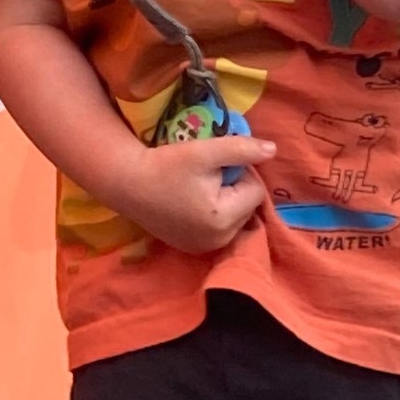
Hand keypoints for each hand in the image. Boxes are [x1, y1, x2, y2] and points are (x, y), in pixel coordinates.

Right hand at [90, 132, 273, 253]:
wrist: (127, 183)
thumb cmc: (166, 165)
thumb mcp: (205, 151)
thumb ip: (242, 149)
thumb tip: (273, 150)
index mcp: (223, 220)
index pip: (255, 191)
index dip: (240, 172)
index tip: (215, 166)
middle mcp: (218, 241)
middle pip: (247, 207)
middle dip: (234, 189)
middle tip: (205, 176)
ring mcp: (205, 249)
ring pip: (236, 218)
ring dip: (226, 201)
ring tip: (198, 189)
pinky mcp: (194, 249)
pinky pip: (220, 228)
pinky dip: (214, 214)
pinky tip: (192, 203)